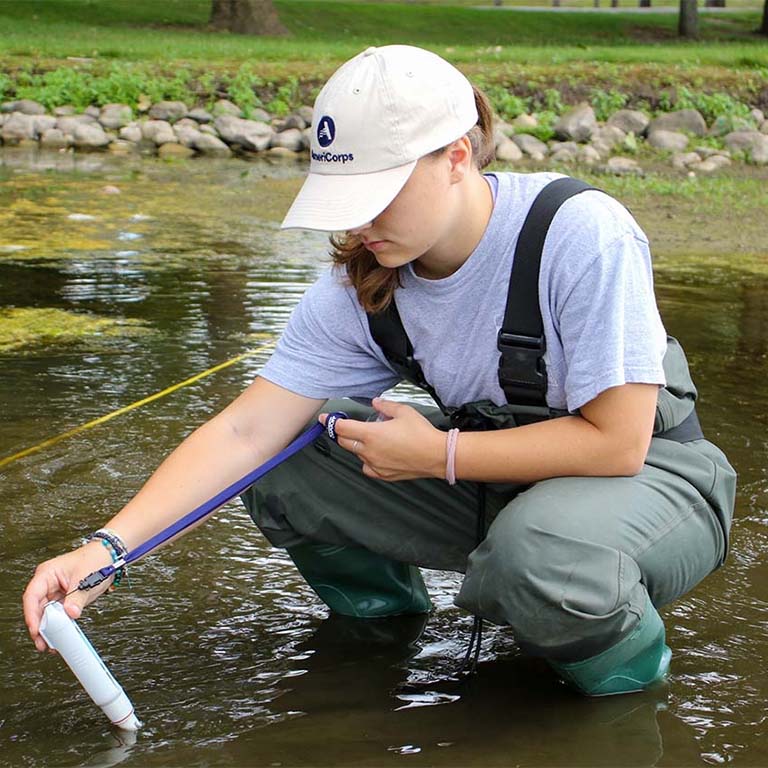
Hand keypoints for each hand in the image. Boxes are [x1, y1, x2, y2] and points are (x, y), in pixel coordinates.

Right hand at [23, 542, 113, 651]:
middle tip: (43, 642)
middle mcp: (48, 584)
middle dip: (39, 626)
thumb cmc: (95, 558)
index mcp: (47, 574)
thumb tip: (70, 613)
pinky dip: (58, 626)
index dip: (32, 614)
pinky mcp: (65, 600)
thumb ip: (77, 598)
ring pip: (46, 614)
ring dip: (48, 629)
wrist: (109, 557)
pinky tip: (60, 636)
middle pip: (37, 608)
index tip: (36, 628)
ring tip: (50, 644)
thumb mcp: (86, 578)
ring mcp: (56, 593)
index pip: (32, 596)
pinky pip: (57, 615)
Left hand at [319, 398, 444, 481]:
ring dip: (358, 446)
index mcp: (371, 434)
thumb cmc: (422, 434)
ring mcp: (375, 465)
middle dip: (343, 434)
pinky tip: (376, 454)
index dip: (332, 422)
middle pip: (345, 442)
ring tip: (371, 438)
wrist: (437, 455)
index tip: (326, 419)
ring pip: (357, 454)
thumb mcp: (404, 411)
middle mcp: (370, 451)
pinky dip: (367, 460)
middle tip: (347, 427)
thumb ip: (385, 406)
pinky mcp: (384, 475)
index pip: (342, 428)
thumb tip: (376, 402)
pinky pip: (367, 467)